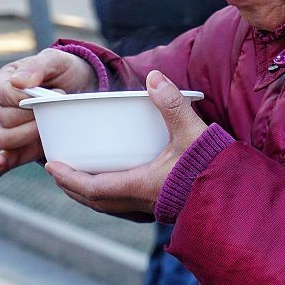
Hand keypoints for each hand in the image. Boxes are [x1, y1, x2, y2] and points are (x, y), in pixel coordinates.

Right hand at [0, 48, 97, 176]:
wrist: (82, 88)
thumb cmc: (64, 71)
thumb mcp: (56, 60)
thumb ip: (37, 66)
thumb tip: (17, 82)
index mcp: (4, 82)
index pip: (5, 95)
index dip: (29, 97)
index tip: (56, 91)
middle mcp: (1, 106)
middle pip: (5, 120)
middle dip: (34, 117)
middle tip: (58, 108)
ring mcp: (9, 128)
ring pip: (5, 139)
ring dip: (29, 136)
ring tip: (51, 126)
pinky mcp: (21, 147)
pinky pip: (3, 159)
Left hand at [45, 70, 207, 215]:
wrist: (234, 197)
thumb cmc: (212, 167)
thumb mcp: (191, 132)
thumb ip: (172, 104)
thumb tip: (154, 77)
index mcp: (139, 186)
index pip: (92, 187)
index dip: (68, 177)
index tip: (51, 164)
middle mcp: (139, 202)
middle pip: (94, 199)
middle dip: (72, 185)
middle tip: (57, 169)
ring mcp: (150, 207)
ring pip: (108, 204)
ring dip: (89, 191)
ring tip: (78, 174)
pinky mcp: (160, 206)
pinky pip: (123, 204)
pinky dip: (108, 194)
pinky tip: (114, 180)